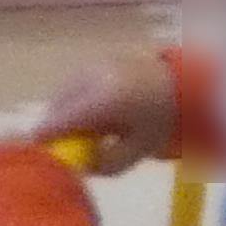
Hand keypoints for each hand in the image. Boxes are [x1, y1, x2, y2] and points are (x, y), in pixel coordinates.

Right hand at [33, 52, 184, 174]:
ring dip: (65, 111)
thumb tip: (78, 166)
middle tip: (66, 144)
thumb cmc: (162, 120)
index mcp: (104, 100)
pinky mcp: (95, 58)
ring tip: (87, 125)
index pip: (60, 121)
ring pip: (62, 93)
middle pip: (56, 106)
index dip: (45, 139)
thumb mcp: (138, 150)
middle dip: (56, 127)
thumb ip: (106, 163)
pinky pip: (73, 83)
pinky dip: (75, 98)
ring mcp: (93, 63)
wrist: (185, 83)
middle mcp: (93, 76)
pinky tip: (95, 108)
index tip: (41, 154)